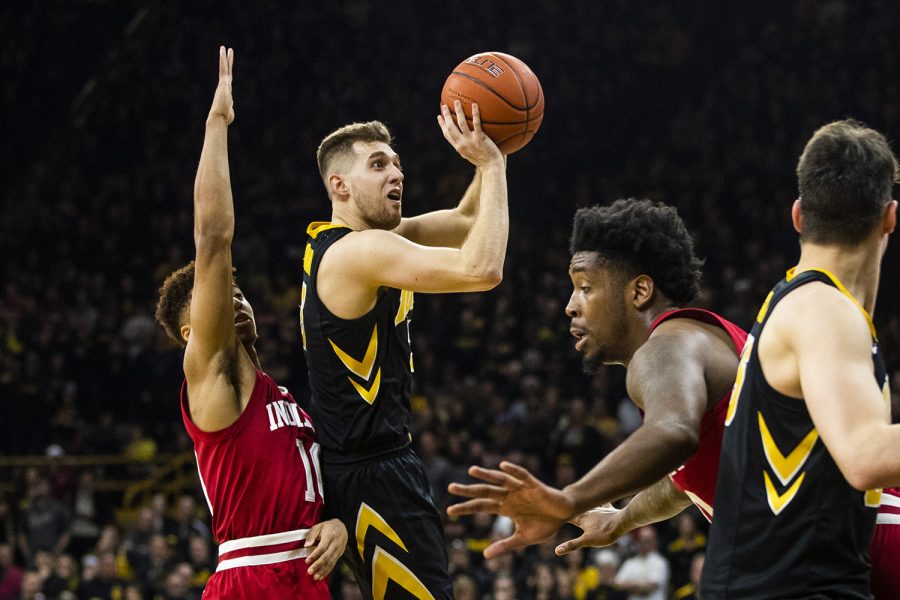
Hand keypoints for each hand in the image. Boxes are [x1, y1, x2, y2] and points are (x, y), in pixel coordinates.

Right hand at [208, 46, 233, 124]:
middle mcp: (224, 86)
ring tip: (226, 48)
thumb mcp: (229, 112)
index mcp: (226, 92)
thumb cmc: (223, 118)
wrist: (219, 116)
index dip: (228, 73)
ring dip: (225, 58)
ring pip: (224, 67)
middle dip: (227, 62)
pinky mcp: (223, 82)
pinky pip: (223, 68)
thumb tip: (229, 110)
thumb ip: (230, 109)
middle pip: (226, 71)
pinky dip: (223, 60)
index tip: (228, 66)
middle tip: (227, 51)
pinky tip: (224, 52)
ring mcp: (223, 83)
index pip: (228, 80)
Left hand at [304, 518, 346, 580]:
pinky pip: (333, 564)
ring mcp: (338, 550)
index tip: (307, 561)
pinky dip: (327, 571)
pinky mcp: (339, 554)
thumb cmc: (328, 527)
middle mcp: (335, 544)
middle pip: (326, 556)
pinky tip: (321, 576)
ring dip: (323, 571)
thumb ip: (311, 535)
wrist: (342, 527)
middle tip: (309, 572)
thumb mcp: (318, 526)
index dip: (314, 555)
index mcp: (329, 536)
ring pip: (331, 562)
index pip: (322, 547)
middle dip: (318, 565)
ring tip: (315, 577)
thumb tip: (306, 545)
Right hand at [437, 100, 502, 168]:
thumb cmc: (484, 162)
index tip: (439, 117)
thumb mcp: (472, 155)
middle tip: (444, 105)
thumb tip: (469, 138)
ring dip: (458, 112)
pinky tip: (474, 105)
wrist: (491, 168)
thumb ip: (468, 146)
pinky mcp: (480, 139)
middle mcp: (462, 144)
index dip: (442, 125)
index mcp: (459, 148)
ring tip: (457, 102)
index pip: (447, 135)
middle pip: (451, 127)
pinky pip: (476, 124)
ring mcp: (470, 141)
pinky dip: (475, 114)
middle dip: (446, 116)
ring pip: (461, 124)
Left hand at [447, 461, 573, 557]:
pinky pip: (522, 475)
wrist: (565, 514)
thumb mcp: (523, 538)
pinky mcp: (534, 485)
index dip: (466, 508)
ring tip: (471, 471)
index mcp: (505, 507)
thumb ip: (505, 546)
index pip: (481, 506)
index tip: (449, 511)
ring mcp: (520, 489)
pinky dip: (513, 470)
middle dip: (469, 490)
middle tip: (451, 487)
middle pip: (485, 491)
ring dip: (487, 475)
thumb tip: (485, 556)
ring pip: (500, 480)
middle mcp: (509, 496)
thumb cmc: (545, 524)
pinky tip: (502, 465)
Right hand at [555, 505, 623, 555]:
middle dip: (570, 508)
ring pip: (588, 504)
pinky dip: (601, 500)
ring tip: (576, 499)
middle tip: (562, 505)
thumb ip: (572, 545)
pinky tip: (602, 495)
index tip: (551, 511)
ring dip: (582, 502)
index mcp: (582, 518)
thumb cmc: (605, 533)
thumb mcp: (587, 541)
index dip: (560, 514)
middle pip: (577, 509)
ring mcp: (599, 509)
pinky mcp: (608, 509)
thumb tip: (556, 550)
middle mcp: (588, 511)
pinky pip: (603, 502)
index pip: (568, 516)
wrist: (622, 523)